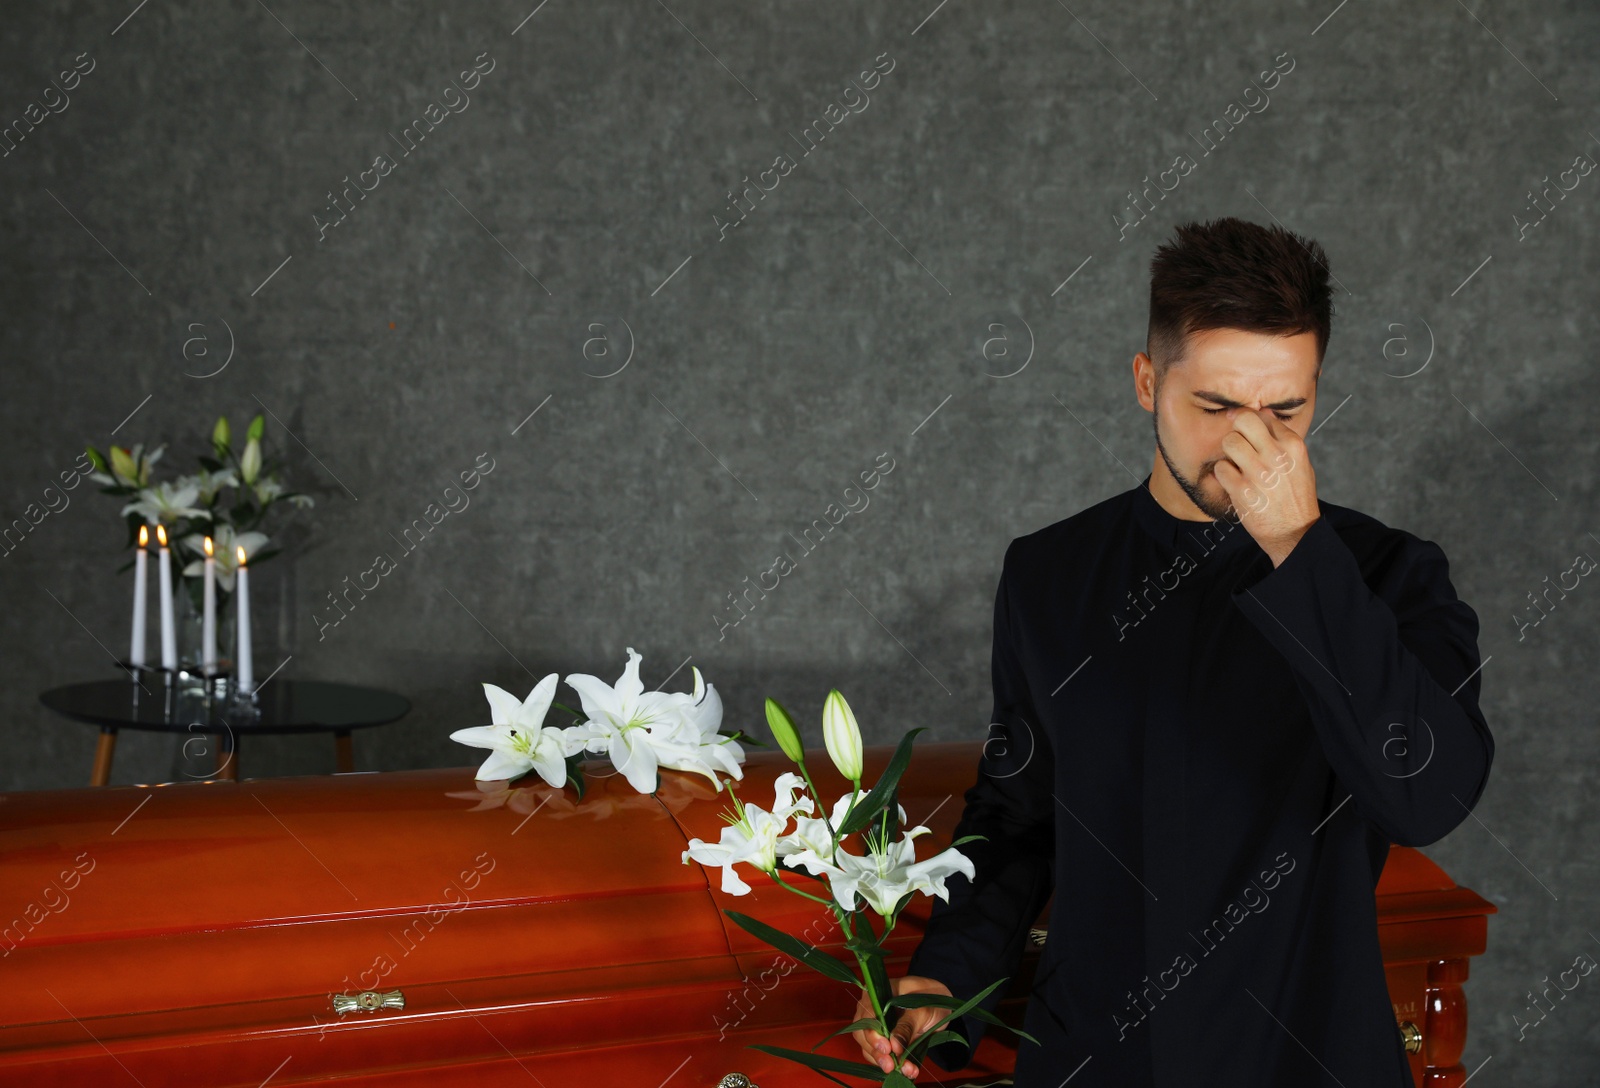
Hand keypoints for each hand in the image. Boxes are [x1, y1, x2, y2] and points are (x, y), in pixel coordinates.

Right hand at [851, 974, 953, 1077]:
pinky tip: (909, 1070)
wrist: (940, 1004)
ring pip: (871, 1048)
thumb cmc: (929, 998)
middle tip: (891, 1065)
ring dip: (886, 1062)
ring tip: (907, 1070)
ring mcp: (877, 1028)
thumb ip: (906, 1026)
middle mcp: (871, 1011)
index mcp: (876, 995)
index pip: (866, 1016)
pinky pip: (884, 1056)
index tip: (886, 1048)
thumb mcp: (921, 1010)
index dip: (873, 1034)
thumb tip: (893, 1046)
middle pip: (863, 1035)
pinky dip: (895, 1065)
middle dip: (876, 1052)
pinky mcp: (886, 1042)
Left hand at [1213, 407, 1319, 566]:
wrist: (1295, 532)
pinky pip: (1220, 468)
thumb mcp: (1300, 463)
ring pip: (1229, 442)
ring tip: (1237, 465)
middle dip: (1237, 431)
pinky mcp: (1242, 490)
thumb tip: (1264, 413)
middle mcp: (1276, 455)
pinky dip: (1223, 475)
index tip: (1243, 429)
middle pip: (1244, 421)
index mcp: (1293, 446)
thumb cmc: (1296, 496)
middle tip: (1239, 445)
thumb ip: (1282, 439)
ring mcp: (1258, 472)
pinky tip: (1233, 482)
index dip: (1250, 421)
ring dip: (1229, 453)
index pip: (1263, 416)